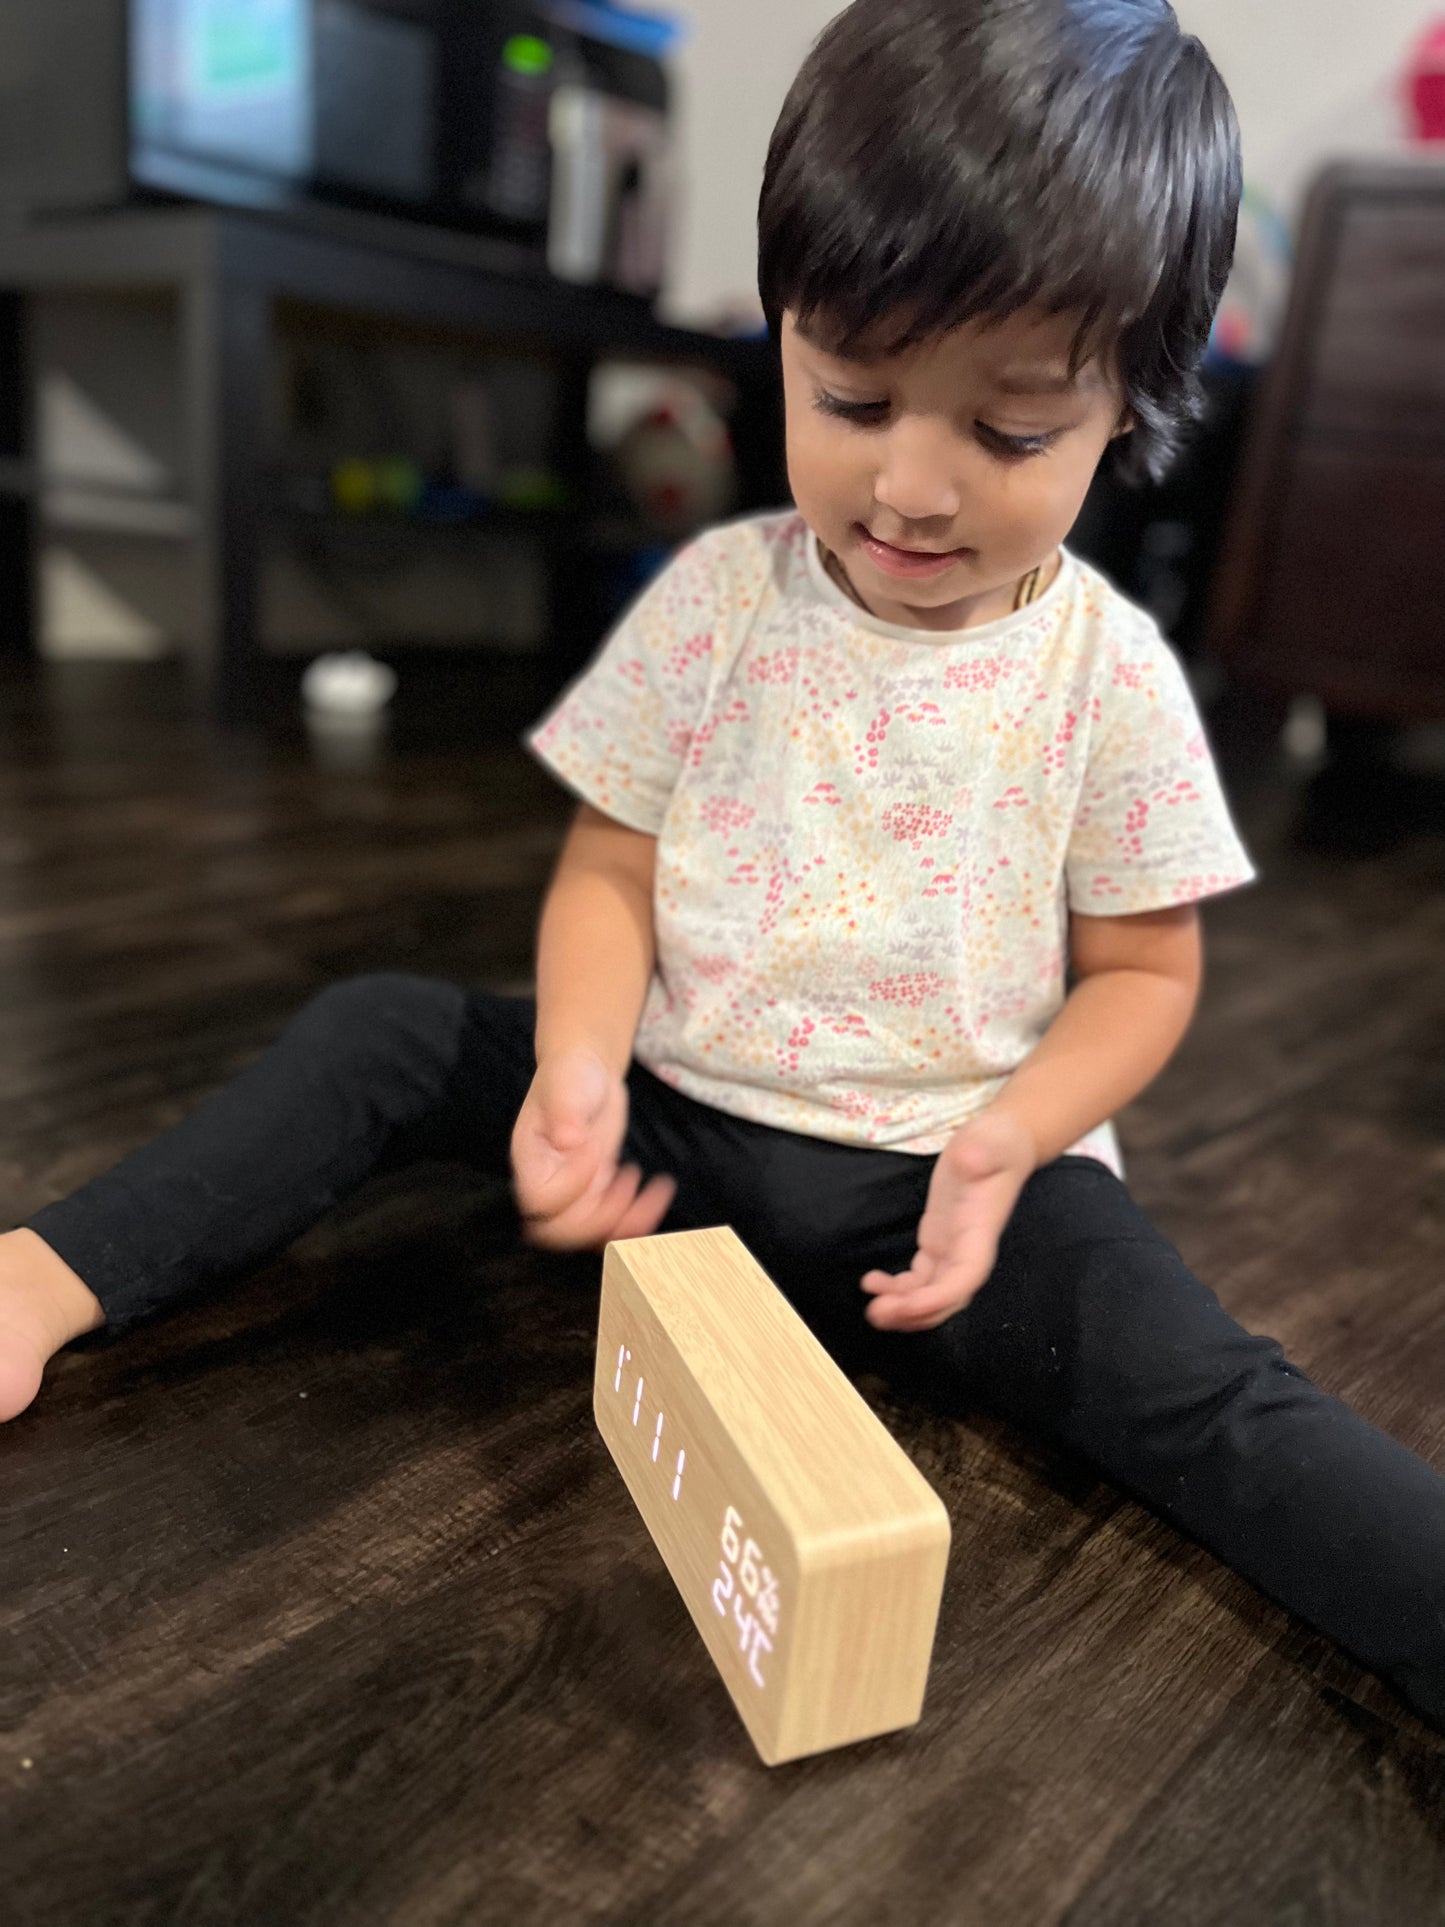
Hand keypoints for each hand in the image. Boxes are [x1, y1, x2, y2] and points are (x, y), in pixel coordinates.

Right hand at [511, 1047, 674, 1250]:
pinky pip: (613, 1223)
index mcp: (529, 1160)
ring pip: (590, 1236)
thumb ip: (564, 1112)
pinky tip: (658, 1191)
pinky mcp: (598, 1194)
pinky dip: (639, 1218)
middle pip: (560, 1232)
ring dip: (625, 1225)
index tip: (594, 1150)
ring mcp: (573, 1193)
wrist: (587, 1072)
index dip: (571, 1186)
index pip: (540, 1199)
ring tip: (653, 1192)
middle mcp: (547, 1183)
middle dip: (598, 1219)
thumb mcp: (565, 1085)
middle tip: (626, 1183)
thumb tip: (568, 1141)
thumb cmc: (569, 1074)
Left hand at [862, 1110, 1036, 1331]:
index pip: (965, 1277)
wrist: (998, 1143)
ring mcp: (952, 1250)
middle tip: (878, 1313)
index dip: (939, 1297)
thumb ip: (979, 1153)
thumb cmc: (995, 1144)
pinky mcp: (938, 1244)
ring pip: (931, 1294)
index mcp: (981, 1233)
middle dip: (915, 1312)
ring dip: (904, 1308)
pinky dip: (898, 1289)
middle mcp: (969, 1250)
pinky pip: (920, 1279)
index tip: (909, 1304)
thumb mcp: (987, 1142)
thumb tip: (971, 1159)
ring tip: (873, 1309)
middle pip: (946, 1297)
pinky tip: (872, 1283)